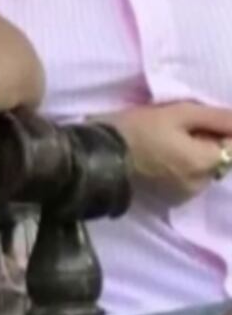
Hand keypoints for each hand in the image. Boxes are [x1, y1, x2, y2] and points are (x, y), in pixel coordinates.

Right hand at [96, 102, 231, 203]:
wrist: (95, 157)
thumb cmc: (135, 129)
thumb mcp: (176, 113)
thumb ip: (215, 118)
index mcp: (207, 162)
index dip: (216, 130)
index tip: (194, 123)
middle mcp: (202, 184)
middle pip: (219, 159)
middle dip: (204, 144)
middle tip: (173, 130)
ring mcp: (185, 196)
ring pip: (202, 171)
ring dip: (191, 158)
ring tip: (162, 145)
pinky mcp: (168, 201)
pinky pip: (186, 182)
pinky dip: (178, 171)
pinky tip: (156, 160)